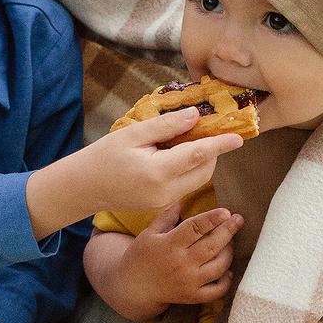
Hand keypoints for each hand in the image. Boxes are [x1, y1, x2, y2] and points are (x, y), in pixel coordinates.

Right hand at [26, 107, 244, 238]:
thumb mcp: (133, 134)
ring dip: (201, 161)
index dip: (221, 144)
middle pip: (204, 170)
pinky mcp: (162, 205)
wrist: (83, 188)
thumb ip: (166, 126)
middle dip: (211, 151)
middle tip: (202, 129)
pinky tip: (173, 155)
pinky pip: (185, 185)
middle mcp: (166, 191)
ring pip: (198, 180)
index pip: (199, 155)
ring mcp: (165, 202)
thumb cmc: (103, 156)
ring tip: (185, 140)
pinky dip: (189, 170)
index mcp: (158, 172)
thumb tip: (195, 116)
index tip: (239, 137)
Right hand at [126, 205, 243, 316]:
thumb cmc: (140, 257)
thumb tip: (182, 200)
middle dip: (228, 231)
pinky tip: (227, 270)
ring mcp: (189, 282)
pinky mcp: (192, 296)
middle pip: (212, 246)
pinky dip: (226, 281)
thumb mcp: (148, 234)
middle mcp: (181, 264)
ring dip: (229, 252)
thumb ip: (166, 217)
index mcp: (169, 245)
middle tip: (238, 219)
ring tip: (230, 242)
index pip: (195, 228)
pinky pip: (216, 291)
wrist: (133, 288)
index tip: (226, 211)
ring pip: (218, 267)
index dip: (212, 219)